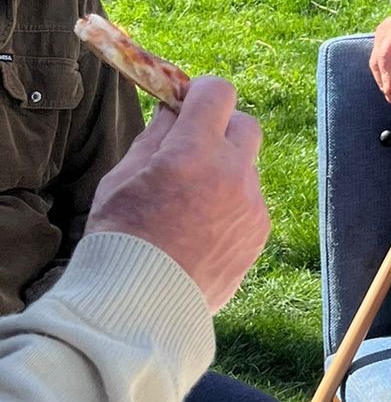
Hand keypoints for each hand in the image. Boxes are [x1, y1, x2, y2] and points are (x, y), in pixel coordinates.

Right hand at [86, 77, 270, 312]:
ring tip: (190, 204)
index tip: (187, 103)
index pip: (218, 92)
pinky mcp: (259, 231)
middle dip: (221, 128)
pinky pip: (251, 202)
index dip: (201, 93)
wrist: (138, 309)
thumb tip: (173, 108)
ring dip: (226, 171)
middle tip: (192, 148)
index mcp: (193, 151)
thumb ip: (155, 136)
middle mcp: (232, 172)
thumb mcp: (122, 178)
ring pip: (248, 167)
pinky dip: (232, 205)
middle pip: (245, 124)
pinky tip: (202, 230)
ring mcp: (251, 203)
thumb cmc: (120, 238)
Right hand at [370, 0, 390, 99]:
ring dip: (381, 80)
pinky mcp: (379, 38)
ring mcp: (379, 34)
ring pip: (374, 61)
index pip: (384, 55)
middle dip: (383, 82)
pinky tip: (390, 84)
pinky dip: (382, 72)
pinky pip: (377, 58)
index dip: (386, 76)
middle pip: (376, 61)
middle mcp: (383, 31)